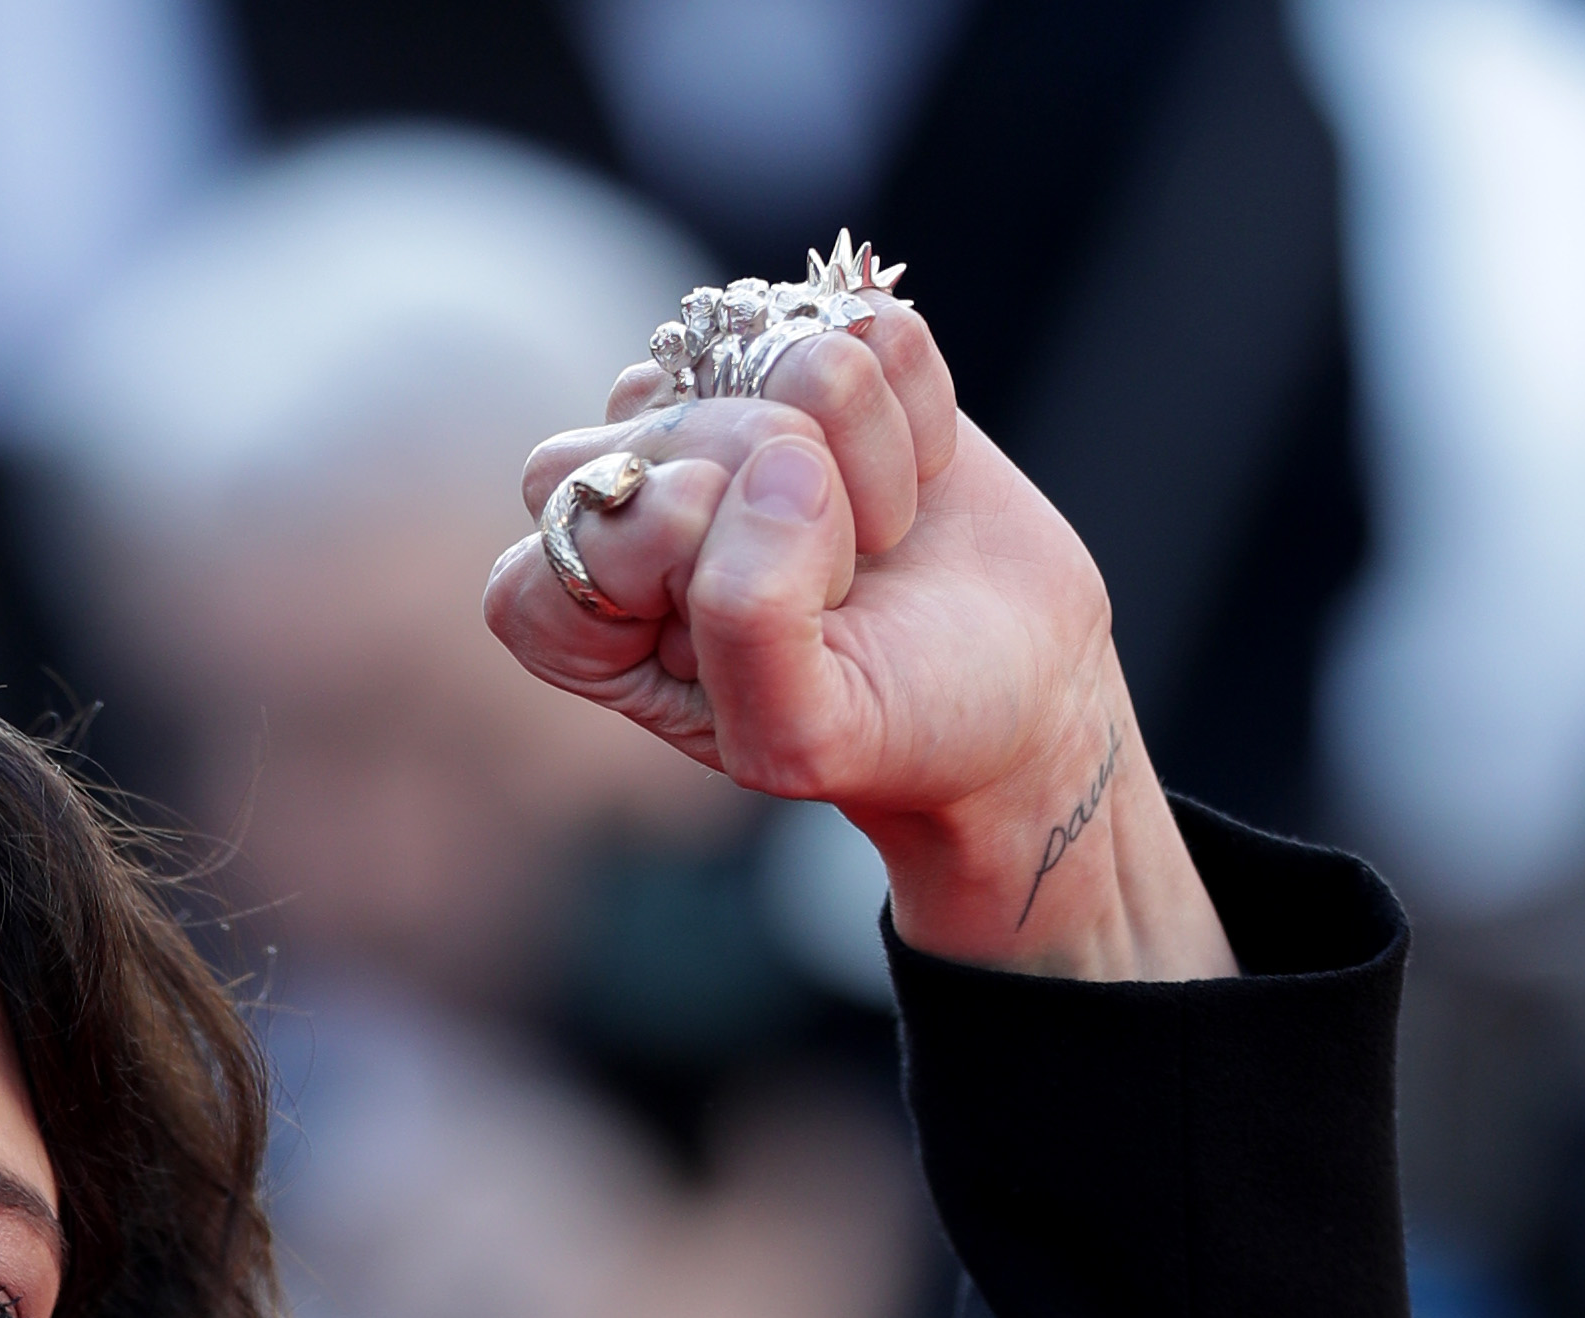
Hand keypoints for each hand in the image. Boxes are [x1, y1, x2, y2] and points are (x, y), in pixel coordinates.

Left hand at [484, 302, 1234, 981]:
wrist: (1017, 693)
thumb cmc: (895, 729)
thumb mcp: (803, 735)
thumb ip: (746, 622)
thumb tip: (784, 461)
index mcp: (583, 612)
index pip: (567, 512)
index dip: (671, 545)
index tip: (761, 622)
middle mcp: (639, 495)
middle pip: (658, 411)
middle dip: (777, 491)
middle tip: (838, 582)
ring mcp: (732, 410)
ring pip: (770, 346)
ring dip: (864, 453)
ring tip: (877, 538)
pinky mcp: (827, 356)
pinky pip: (862, 316)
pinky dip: (918, 404)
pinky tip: (912, 481)